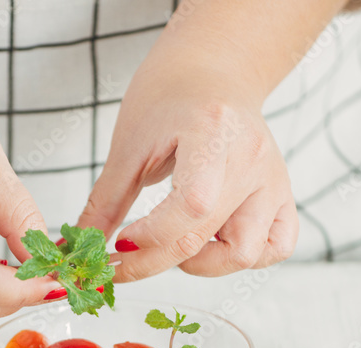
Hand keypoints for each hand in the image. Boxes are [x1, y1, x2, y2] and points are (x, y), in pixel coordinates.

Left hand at [78, 44, 298, 280]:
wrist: (212, 70)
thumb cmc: (168, 97)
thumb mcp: (128, 145)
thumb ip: (104, 203)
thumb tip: (77, 247)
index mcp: (213, 133)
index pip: (191, 206)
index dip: (152, 238)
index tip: (118, 246)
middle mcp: (252, 159)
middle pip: (207, 236)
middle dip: (157, 260)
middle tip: (125, 260)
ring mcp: (274, 179)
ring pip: (248, 252)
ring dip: (204, 264)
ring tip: (174, 244)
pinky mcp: (283, 194)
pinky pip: (277, 245)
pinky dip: (245, 259)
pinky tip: (211, 245)